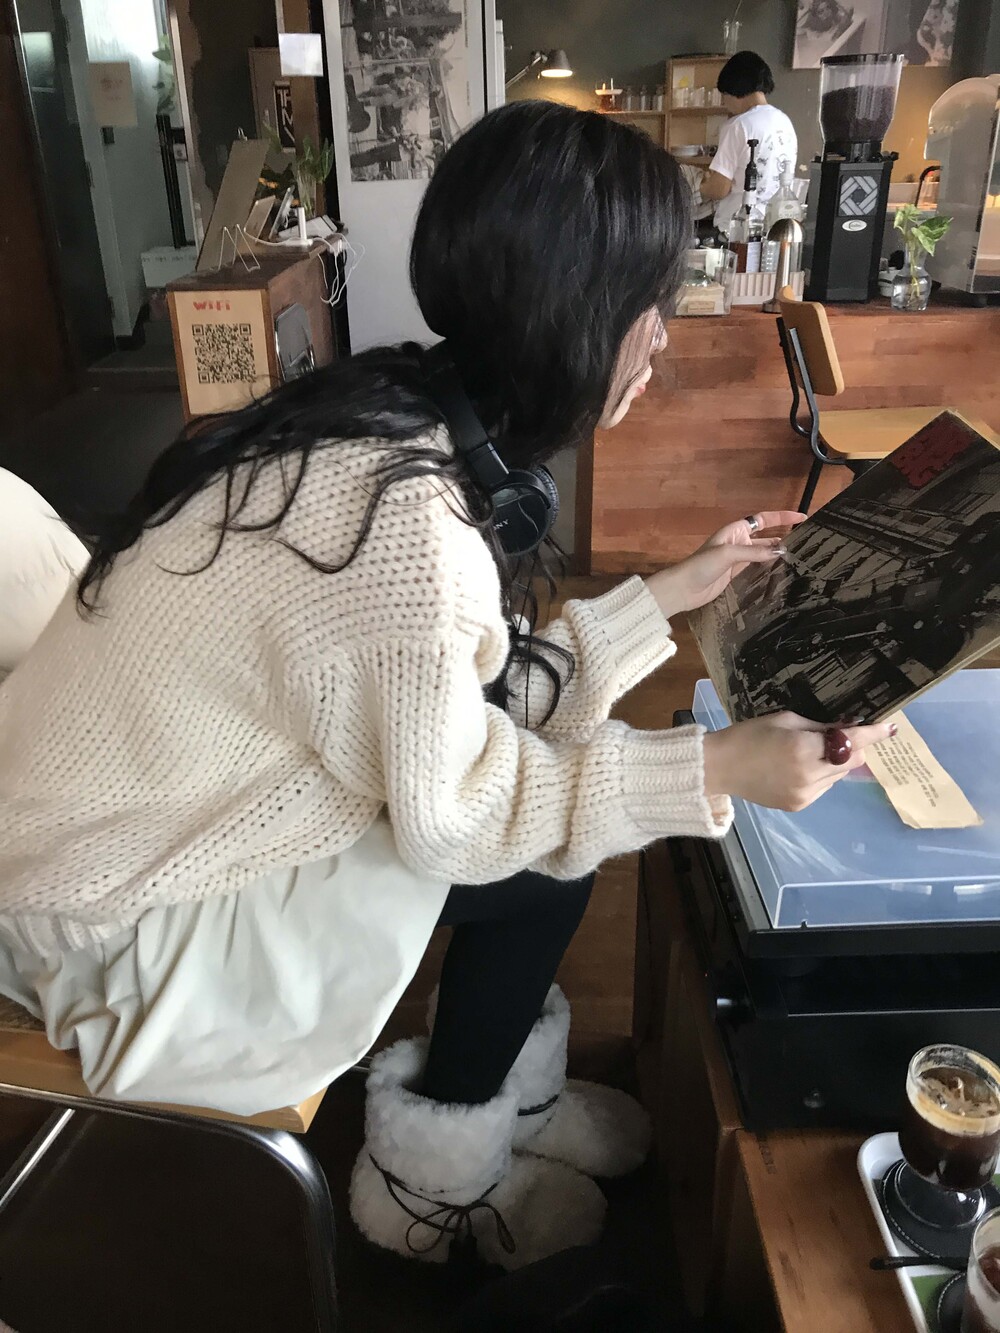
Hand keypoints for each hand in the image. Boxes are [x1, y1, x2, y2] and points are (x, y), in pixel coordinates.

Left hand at [645, 512, 804, 619]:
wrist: (684, 588)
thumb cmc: (702, 565)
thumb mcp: (728, 554)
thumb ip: (754, 553)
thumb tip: (781, 552)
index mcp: (735, 530)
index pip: (763, 520)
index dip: (782, 518)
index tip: (802, 518)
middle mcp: (738, 541)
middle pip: (766, 537)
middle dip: (784, 537)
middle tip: (807, 542)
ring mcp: (738, 558)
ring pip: (763, 553)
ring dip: (778, 554)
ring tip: (800, 557)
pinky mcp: (736, 574)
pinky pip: (757, 567)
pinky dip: (769, 568)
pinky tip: (782, 571)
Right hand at [703, 713, 895, 812]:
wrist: (718, 767)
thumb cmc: (748, 735)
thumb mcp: (785, 720)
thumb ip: (819, 726)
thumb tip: (848, 726)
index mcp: (804, 748)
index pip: (851, 741)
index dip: (873, 734)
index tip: (890, 728)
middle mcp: (810, 774)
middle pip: (851, 760)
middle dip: (851, 747)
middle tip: (837, 736)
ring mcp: (806, 794)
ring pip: (838, 776)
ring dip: (835, 762)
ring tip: (810, 754)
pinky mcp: (799, 805)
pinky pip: (823, 787)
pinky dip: (820, 776)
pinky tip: (798, 769)